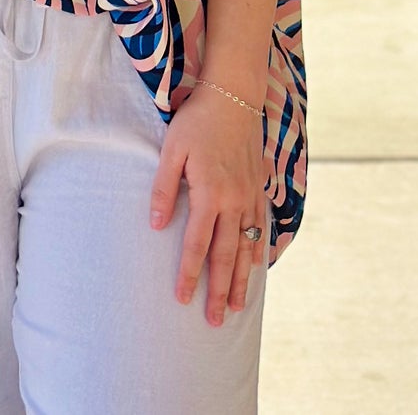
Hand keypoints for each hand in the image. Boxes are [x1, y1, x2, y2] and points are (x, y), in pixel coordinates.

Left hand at [147, 81, 269, 326]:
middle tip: (214, 321)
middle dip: (219, 290)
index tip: (183, 299)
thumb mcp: (171, 150)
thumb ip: (164, 188)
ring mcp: (250, 196)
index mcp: (210, 194)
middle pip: (226, 255)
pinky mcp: (259, 187)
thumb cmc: (197, 121)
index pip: (197, 245)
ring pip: (247, 247)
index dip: (190, 274)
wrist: (233, 96)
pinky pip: (260, 227)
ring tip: (236, 307)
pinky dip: (258, 250)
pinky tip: (255, 266)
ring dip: (241, 279)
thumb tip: (156, 225)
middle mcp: (234, 201)